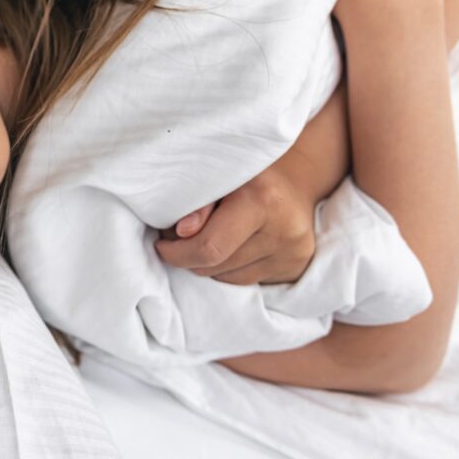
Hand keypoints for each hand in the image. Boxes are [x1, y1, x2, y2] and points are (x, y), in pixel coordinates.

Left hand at [154, 164, 317, 284]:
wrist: (292, 183)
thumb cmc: (244, 177)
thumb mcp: (218, 177)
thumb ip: (198, 203)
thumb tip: (181, 232)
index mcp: (261, 200)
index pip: (209, 248)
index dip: (177, 253)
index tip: (163, 244)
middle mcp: (283, 230)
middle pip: (215, 266)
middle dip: (188, 257)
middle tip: (177, 240)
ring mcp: (293, 253)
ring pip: (227, 278)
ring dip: (208, 265)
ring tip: (206, 239)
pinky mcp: (296, 268)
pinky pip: (246, 282)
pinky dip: (228, 270)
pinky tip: (229, 249)